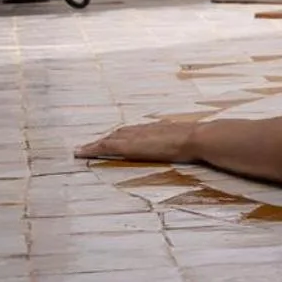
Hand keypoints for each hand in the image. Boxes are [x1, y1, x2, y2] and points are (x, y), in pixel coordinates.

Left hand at [76, 121, 198, 165]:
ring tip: (83, 149)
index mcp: (158, 128)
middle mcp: (144, 129)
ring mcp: (135, 136)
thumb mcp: (190, 138)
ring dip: (96, 143)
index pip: (135, 130)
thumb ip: (186, 139)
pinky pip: (106, 147)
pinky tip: (82, 153)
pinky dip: (93, 149)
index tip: (113, 138)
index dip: (122, 134)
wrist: (196, 138)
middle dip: (106, 138)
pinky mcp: (129, 146)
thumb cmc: (199, 140)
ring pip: (110, 138)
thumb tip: (197, 141)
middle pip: (119, 132)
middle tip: (91, 144)